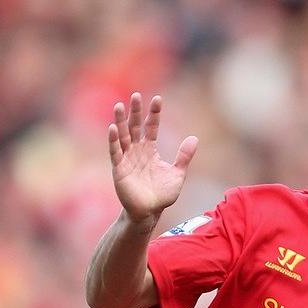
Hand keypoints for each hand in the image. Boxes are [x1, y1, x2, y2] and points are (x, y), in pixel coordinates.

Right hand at [108, 92, 198, 223]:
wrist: (149, 212)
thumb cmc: (161, 195)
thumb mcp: (177, 174)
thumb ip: (184, 156)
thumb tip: (195, 138)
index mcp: (150, 150)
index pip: (151, 127)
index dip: (154, 114)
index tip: (157, 99)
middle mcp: (137, 151)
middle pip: (135, 127)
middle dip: (135, 112)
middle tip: (136, 95)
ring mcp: (127, 159)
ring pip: (123, 136)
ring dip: (120, 121)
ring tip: (119, 105)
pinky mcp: (119, 169)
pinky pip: (115, 152)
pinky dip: (113, 141)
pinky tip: (112, 128)